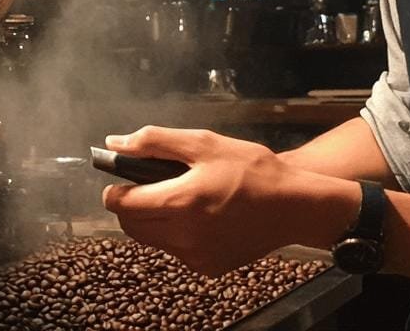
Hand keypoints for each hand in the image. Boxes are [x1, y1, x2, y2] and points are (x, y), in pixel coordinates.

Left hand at [100, 126, 358, 276]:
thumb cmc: (251, 169)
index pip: (121, 205)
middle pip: (131, 226)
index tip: (124, 177)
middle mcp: (183, 236)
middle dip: (132, 204)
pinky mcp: (208, 267)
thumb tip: (116, 144)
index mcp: (179, 202)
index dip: (115, 189)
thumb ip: (154, 142)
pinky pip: (176, 250)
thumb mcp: (204, 143)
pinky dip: (176, 234)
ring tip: (180, 196)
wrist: (294, 205)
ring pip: (152, 240)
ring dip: (153, 219)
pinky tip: (200, 215)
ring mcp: (195, 256)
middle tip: (151, 183)